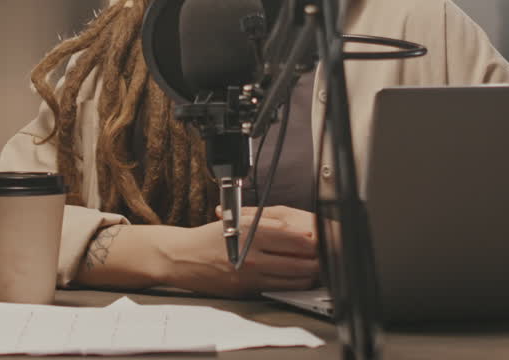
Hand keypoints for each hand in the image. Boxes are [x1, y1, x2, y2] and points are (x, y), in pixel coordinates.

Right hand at [162, 205, 318, 297]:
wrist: (183, 257)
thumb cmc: (209, 237)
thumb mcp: (239, 220)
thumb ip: (270, 224)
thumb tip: (300, 231)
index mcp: (253, 232)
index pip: (298, 239)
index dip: (316, 241)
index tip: (324, 239)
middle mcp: (254, 255)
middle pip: (302, 262)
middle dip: (318, 259)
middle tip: (325, 255)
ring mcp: (252, 275)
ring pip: (295, 279)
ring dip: (309, 274)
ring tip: (315, 267)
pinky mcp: (248, 289)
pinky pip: (280, 288)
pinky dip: (293, 284)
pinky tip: (297, 278)